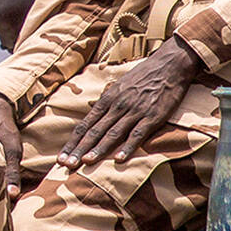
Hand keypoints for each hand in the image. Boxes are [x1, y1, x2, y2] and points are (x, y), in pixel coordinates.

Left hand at [58, 38, 202, 168]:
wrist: (169, 65)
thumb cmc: (143, 76)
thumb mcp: (119, 86)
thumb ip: (106, 101)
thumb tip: (92, 110)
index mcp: (107, 100)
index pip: (85, 125)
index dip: (73, 142)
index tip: (61, 157)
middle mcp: (117, 106)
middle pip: (94, 131)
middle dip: (79, 149)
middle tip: (66, 164)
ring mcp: (134, 112)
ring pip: (112, 134)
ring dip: (98, 149)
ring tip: (86, 163)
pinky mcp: (152, 116)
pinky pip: (137, 133)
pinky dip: (128, 146)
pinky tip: (118, 159)